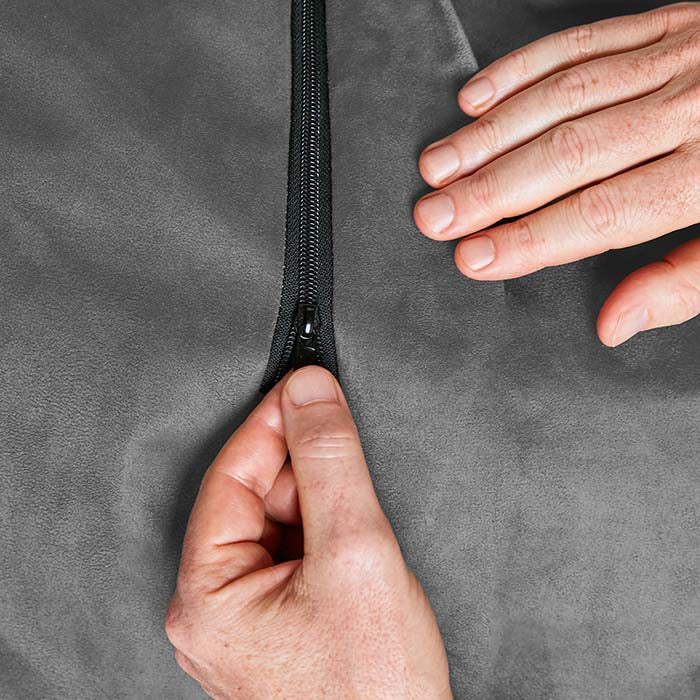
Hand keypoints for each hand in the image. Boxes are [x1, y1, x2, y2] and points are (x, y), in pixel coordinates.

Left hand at [165, 367, 451, 699]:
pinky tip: (351, 549)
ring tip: (358, 530)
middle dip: (301, 468)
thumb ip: (329, 461)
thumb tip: (309, 391)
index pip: (231, 476)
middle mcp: (211, 610)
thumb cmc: (376, 683)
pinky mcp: (273, 625)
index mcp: (204, 597)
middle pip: (252, 499)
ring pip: (276, 524)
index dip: (270, 423)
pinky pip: (290, 552)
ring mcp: (241, 620)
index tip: (305, 386)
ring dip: (317, 503)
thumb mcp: (355, 551)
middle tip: (346, 453)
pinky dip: (321, 531)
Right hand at [414, 2, 699, 346]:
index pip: (604, 213)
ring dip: (491, 134)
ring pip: (562, 97)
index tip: (473, 258)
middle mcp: (690, 107)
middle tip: (431, 216)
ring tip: (437, 167)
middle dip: (492, 189)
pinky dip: (522, 69)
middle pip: (570, 153)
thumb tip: (612, 322)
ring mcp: (676, 57)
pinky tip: (477, 98)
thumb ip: (685, 283)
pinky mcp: (666, 24)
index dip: (532, 240)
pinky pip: (581, 40)